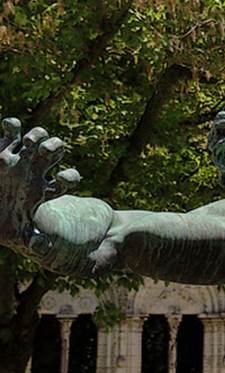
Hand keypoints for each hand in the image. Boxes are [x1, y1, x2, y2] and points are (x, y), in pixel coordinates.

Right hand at [0, 118, 79, 253]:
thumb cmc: (4, 221)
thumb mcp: (15, 233)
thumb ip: (29, 239)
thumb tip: (39, 246)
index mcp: (44, 188)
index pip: (66, 180)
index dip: (70, 177)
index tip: (66, 177)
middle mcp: (36, 169)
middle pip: (54, 152)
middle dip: (55, 147)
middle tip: (48, 150)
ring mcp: (20, 156)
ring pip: (36, 138)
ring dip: (36, 135)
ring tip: (29, 140)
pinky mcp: (2, 146)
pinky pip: (11, 130)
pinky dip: (11, 126)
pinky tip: (11, 125)